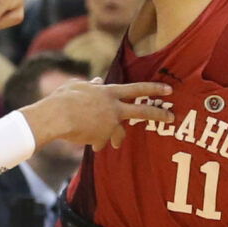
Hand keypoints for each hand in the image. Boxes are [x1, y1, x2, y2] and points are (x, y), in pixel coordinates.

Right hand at [20, 78, 174, 149]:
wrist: (56, 117)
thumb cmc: (62, 99)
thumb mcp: (77, 86)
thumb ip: (90, 85)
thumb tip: (97, 81)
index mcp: (108, 92)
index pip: (136, 88)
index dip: (153, 88)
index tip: (168, 89)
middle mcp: (113, 107)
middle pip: (142, 111)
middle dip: (159, 113)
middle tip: (171, 117)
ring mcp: (109, 124)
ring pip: (120, 133)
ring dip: (117, 138)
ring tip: (116, 144)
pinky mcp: (102, 138)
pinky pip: (101, 142)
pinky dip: (96, 143)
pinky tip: (90, 145)